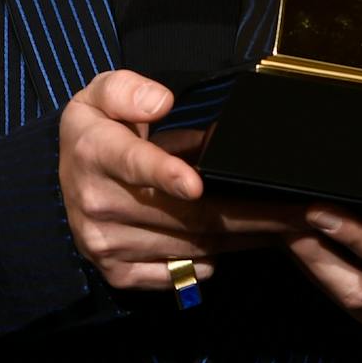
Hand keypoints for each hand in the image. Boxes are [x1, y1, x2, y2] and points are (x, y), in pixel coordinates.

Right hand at [57, 70, 299, 290]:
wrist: (63, 181)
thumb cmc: (97, 131)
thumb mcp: (101, 93)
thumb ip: (126, 89)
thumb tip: (160, 102)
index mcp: (95, 151)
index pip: (133, 163)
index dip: (165, 173)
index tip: (195, 182)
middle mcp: (98, 203)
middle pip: (185, 214)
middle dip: (247, 213)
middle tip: (298, 211)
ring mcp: (107, 244)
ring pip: (191, 245)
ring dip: (243, 238)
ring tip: (287, 225)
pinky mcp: (119, 273)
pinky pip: (181, 272)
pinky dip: (214, 260)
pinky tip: (242, 242)